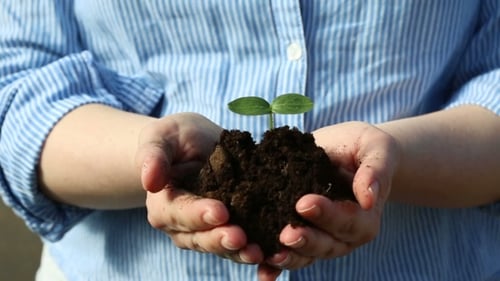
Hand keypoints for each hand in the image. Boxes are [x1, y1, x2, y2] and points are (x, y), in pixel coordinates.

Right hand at [136, 113, 263, 263]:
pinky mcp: (230, 229)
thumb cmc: (176, 138)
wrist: (198, 144)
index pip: (179, 213)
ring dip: (239, 252)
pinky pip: (241, 245)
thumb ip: (154, 154)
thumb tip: (149, 180)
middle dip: (220, 239)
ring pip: (221, 247)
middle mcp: (183, 226)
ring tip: (258, 252)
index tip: (219, 212)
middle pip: (201, 238)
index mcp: (164, 205)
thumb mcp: (162, 136)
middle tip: (240, 238)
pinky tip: (271, 254)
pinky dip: (255, 252)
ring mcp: (207, 231)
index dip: (198, 215)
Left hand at [259, 121, 399, 276]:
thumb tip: (370, 197)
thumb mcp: (376, 148)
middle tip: (285, 234)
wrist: (345, 150)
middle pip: (326, 245)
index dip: (327, 215)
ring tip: (269, 255)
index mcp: (365, 216)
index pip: (347, 221)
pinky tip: (262, 271)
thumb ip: (375, 170)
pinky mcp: (301, 235)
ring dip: (288, 257)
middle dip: (304, 241)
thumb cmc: (364, 148)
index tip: (304, 203)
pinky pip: (290, 254)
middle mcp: (344, 235)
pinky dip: (275, 267)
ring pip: (306, 255)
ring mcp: (322, 239)